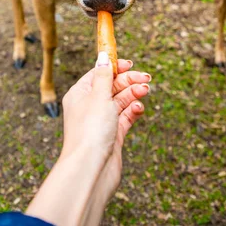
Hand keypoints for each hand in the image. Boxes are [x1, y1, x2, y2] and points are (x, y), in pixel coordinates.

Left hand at [61, 53, 150, 197]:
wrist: (91, 169)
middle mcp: (90, 106)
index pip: (99, 74)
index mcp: (80, 94)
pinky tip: (139, 109)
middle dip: (129, 81)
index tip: (130, 64)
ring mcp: (102, 121)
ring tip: (145, 91)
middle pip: (112, 86)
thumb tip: (103, 55)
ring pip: (121, 101)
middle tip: (145, 79)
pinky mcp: (113, 135)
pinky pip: (125, 117)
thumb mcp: (99, 96)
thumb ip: (104, 76)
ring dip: (133, 94)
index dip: (115, 67)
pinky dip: (133, 111)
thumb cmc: (91, 131)